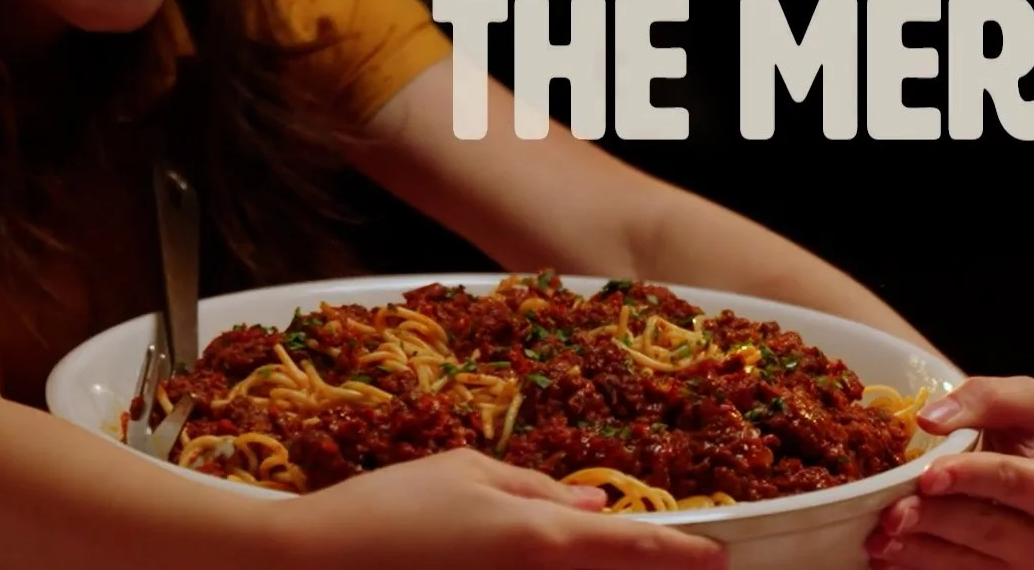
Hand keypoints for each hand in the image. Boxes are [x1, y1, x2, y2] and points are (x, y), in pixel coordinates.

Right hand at [292, 448, 726, 569]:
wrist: (313, 564)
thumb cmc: (389, 506)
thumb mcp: (466, 473)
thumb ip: (535, 490)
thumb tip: (591, 506)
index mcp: (538, 539)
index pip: (632, 550)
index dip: (682, 554)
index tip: (719, 556)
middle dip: (643, 569)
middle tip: (678, 557)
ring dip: (591, 567)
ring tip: (599, 553)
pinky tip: (538, 558)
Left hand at [866, 376, 1033, 569]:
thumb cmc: (1030, 438)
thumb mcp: (1023, 401)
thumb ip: (983, 398)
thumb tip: (930, 419)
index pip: (1012, 481)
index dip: (969, 477)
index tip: (927, 476)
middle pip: (986, 529)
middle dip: (934, 521)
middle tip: (891, 514)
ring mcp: (1025, 569)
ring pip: (968, 563)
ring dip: (919, 552)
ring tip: (879, 538)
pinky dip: (917, 568)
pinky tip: (886, 557)